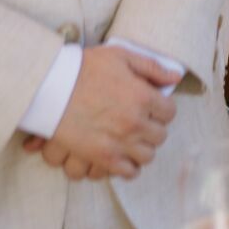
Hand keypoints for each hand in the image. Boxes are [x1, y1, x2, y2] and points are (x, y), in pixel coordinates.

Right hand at [27, 45, 179, 179]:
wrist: (52, 87)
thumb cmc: (85, 68)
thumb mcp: (120, 56)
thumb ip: (151, 67)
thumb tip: (176, 76)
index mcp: (142, 96)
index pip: (169, 111)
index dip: (162, 107)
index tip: (153, 105)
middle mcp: (135, 122)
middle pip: (160, 136)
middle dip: (153, 127)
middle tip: (141, 120)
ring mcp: (120, 143)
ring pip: (147, 156)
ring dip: (142, 147)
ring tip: (131, 138)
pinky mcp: (103, 158)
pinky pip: (128, 172)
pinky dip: (128, 165)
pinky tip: (121, 153)